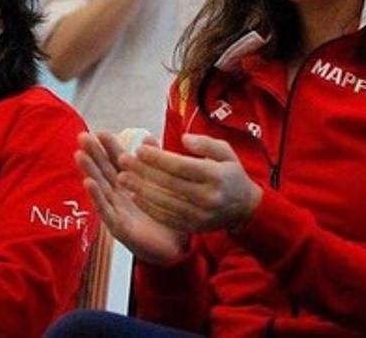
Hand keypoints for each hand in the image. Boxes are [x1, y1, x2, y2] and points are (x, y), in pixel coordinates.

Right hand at [75, 131, 185, 265]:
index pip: (117, 161)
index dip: (108, 146)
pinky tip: (88, 183)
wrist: (175, 246)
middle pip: (104, 171)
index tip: (100, 131)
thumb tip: (148, 137)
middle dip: (93, 154)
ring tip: (79, 155)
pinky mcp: (118, 227)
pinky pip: (105, 210)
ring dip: (89, 171)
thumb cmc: (165, 214)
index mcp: (130, 184)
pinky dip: (96, 196)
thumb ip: (154, 161)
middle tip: (82, 136)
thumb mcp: (161, 184)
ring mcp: (117, 211)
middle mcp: (120, 196)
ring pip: (100, 188)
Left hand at [117, 134, 262, 233]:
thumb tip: (184, 138)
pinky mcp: (193, 226)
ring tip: (122, 178)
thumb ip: (205, 143)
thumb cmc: (230, 174)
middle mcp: (208, 197)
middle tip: (123, 160)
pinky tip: (135, 196)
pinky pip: (166, 217)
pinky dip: (149, 207)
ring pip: (164, 202)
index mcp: (216, 176)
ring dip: (140, 190)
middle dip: (143, 171)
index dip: (158, 158)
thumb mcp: (225, 152)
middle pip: (169, 184)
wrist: (244, 208)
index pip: (181, 166)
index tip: (139, 149)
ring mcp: (200, 215)